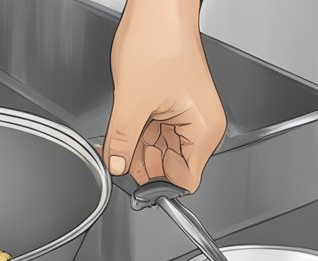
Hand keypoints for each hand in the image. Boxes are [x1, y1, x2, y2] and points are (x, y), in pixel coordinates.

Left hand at [104, 0, 225, 191]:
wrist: (157, 9)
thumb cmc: (159, 40)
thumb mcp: (132, 98)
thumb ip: (122, 140)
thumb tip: (115, 166)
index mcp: (203, 129)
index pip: (184, 180)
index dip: (157, 185)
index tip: (133, 184)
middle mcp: (199, 126)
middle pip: (169, 167)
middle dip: (140, 166)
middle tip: (115, 158)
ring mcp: (185, 117)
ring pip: (157, 152)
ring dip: (134, 150)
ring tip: (113, 141)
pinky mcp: (171, 109)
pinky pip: (153, 134)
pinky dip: (135, 136)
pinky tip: (118, 133)